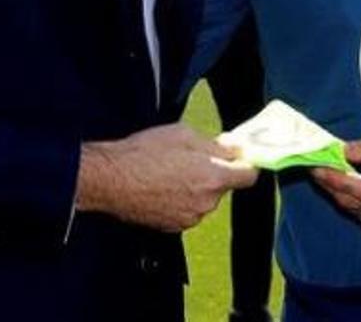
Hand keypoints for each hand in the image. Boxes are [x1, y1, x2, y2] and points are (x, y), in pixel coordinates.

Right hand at [77, 123, 256, 232]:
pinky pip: (187, 209)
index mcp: (213, 177)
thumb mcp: (183, 134)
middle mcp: (206, 203)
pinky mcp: (173, 226)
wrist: (111, 180)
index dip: (245, 164)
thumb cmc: (144, 153)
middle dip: (213, 171)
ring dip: (195, 186)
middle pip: (223, 186)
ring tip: (170, 171)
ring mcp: (190, 218)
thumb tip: (234, 147)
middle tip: (192, 157)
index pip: (249, 176)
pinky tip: (161, 185)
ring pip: (204, 198)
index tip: (240, 156)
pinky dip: (180, 199)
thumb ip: (214, 143)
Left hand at [310, 130, 360, 234]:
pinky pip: (358, 213)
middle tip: (313, 164)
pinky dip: (345, 198)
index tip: (317, 165)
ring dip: (334, 190)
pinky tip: (337, 182)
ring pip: (352, 208)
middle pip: (353, 201)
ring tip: (321, 170)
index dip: (335, 178)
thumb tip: (340, 151)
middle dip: (329, 183)